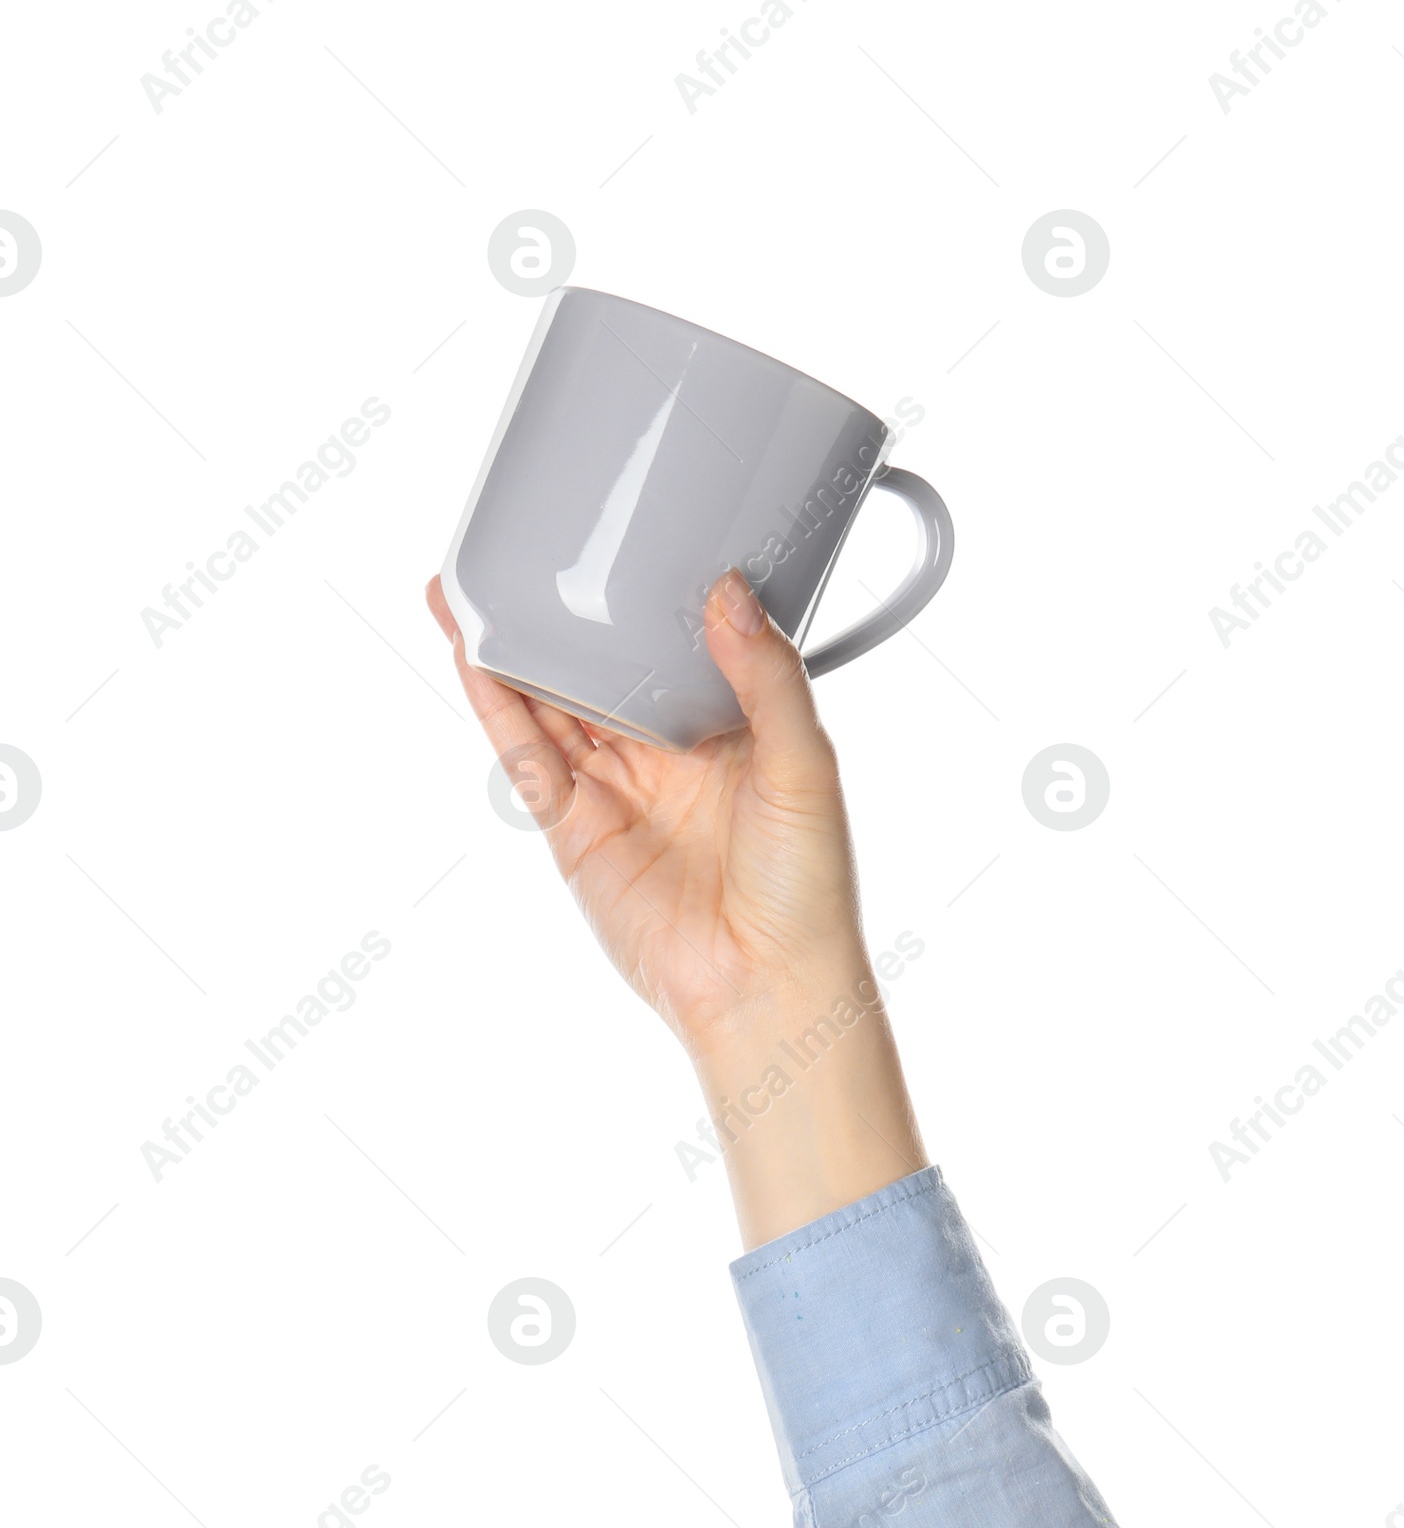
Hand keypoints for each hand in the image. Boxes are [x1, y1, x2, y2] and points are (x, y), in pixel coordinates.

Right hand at [426, 569, 926, 1245]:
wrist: (768, 987)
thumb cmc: (808, 892)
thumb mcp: (807, 765)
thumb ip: (768, 678)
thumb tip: (728, 593)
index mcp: (731, 733)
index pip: (677, 647)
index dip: (646, 598)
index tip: (623, 540)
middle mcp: (667, 757)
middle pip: (598, 668)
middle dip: (560, 613)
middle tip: (524, 546)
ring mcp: (616, 793)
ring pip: (552, 704)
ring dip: (512, 648)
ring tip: (470, 587)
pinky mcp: (576, 832)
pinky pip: (529, 757)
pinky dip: (497, 706)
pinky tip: (474, 655)